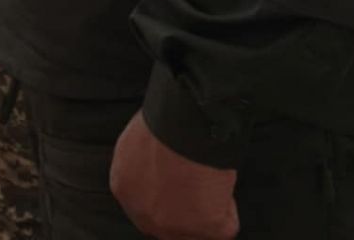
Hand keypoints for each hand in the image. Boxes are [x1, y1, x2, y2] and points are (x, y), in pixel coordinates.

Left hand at [110, 111, 238, 239]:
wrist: (185, 125)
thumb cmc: (165, 123)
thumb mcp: (137, 143)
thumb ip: (142, 167)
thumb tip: (159, 171)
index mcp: (124, 188)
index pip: (146, 208)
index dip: (167, 200)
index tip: (179, 190)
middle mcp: (143, 214)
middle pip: (168, 226)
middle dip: (186, 213)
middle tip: (200, 191)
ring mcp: (174, 226)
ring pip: (198, 231)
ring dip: (209, 209)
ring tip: (210, 180)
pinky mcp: (206, 228)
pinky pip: (226, 226)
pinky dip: (229, 206)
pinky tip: (220, 184)